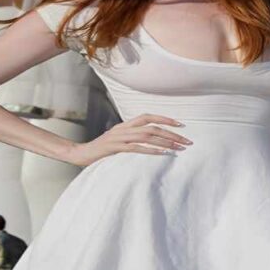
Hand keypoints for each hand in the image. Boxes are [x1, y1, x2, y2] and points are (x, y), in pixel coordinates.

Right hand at [63, 114, 191, 166]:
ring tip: (180, 148)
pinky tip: (163, 153)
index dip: (165, 119)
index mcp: (125, 124)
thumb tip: (149, 140)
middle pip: (152, 127)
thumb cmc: (101, 149)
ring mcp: (119, 137)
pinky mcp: (115, 148)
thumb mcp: (118, 139)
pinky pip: (137, 148)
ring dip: (166, 142)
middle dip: (172, 133)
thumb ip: (131, 137)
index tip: (181, 125)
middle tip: (187, 141)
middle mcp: (124, 128)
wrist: (81, 153)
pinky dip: (152, 150)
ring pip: (147, 136)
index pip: (148, 116)